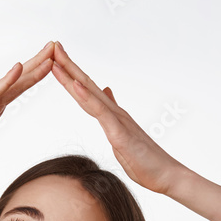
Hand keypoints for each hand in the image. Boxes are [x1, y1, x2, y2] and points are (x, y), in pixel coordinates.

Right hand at [0, 42, 54, 168]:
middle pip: (18, 81)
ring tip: (48, 54)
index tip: (52, 64)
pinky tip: (18, 69)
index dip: (35, 76)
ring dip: (30, 68)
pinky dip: (6, 81)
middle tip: (57, 47)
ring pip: (10, 84)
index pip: (17, 90)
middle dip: (38, 64)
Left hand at [50, 42, 187, 194]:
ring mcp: (117, 121)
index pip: (87, 91)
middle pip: (86, 85)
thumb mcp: (122, 137)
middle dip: (67, 65)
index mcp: (112, 116)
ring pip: (89, 93)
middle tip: (53, 45)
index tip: (56, 59)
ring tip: (57, 58)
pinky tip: (74, 84)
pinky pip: (100, 111)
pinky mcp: (119, 133)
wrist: (168, 175)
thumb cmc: (146, 161)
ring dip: (71, 75)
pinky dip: (86, 96)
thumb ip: (112, 116)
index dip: (70, 75)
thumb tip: (105, 94)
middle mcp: (114, 113)